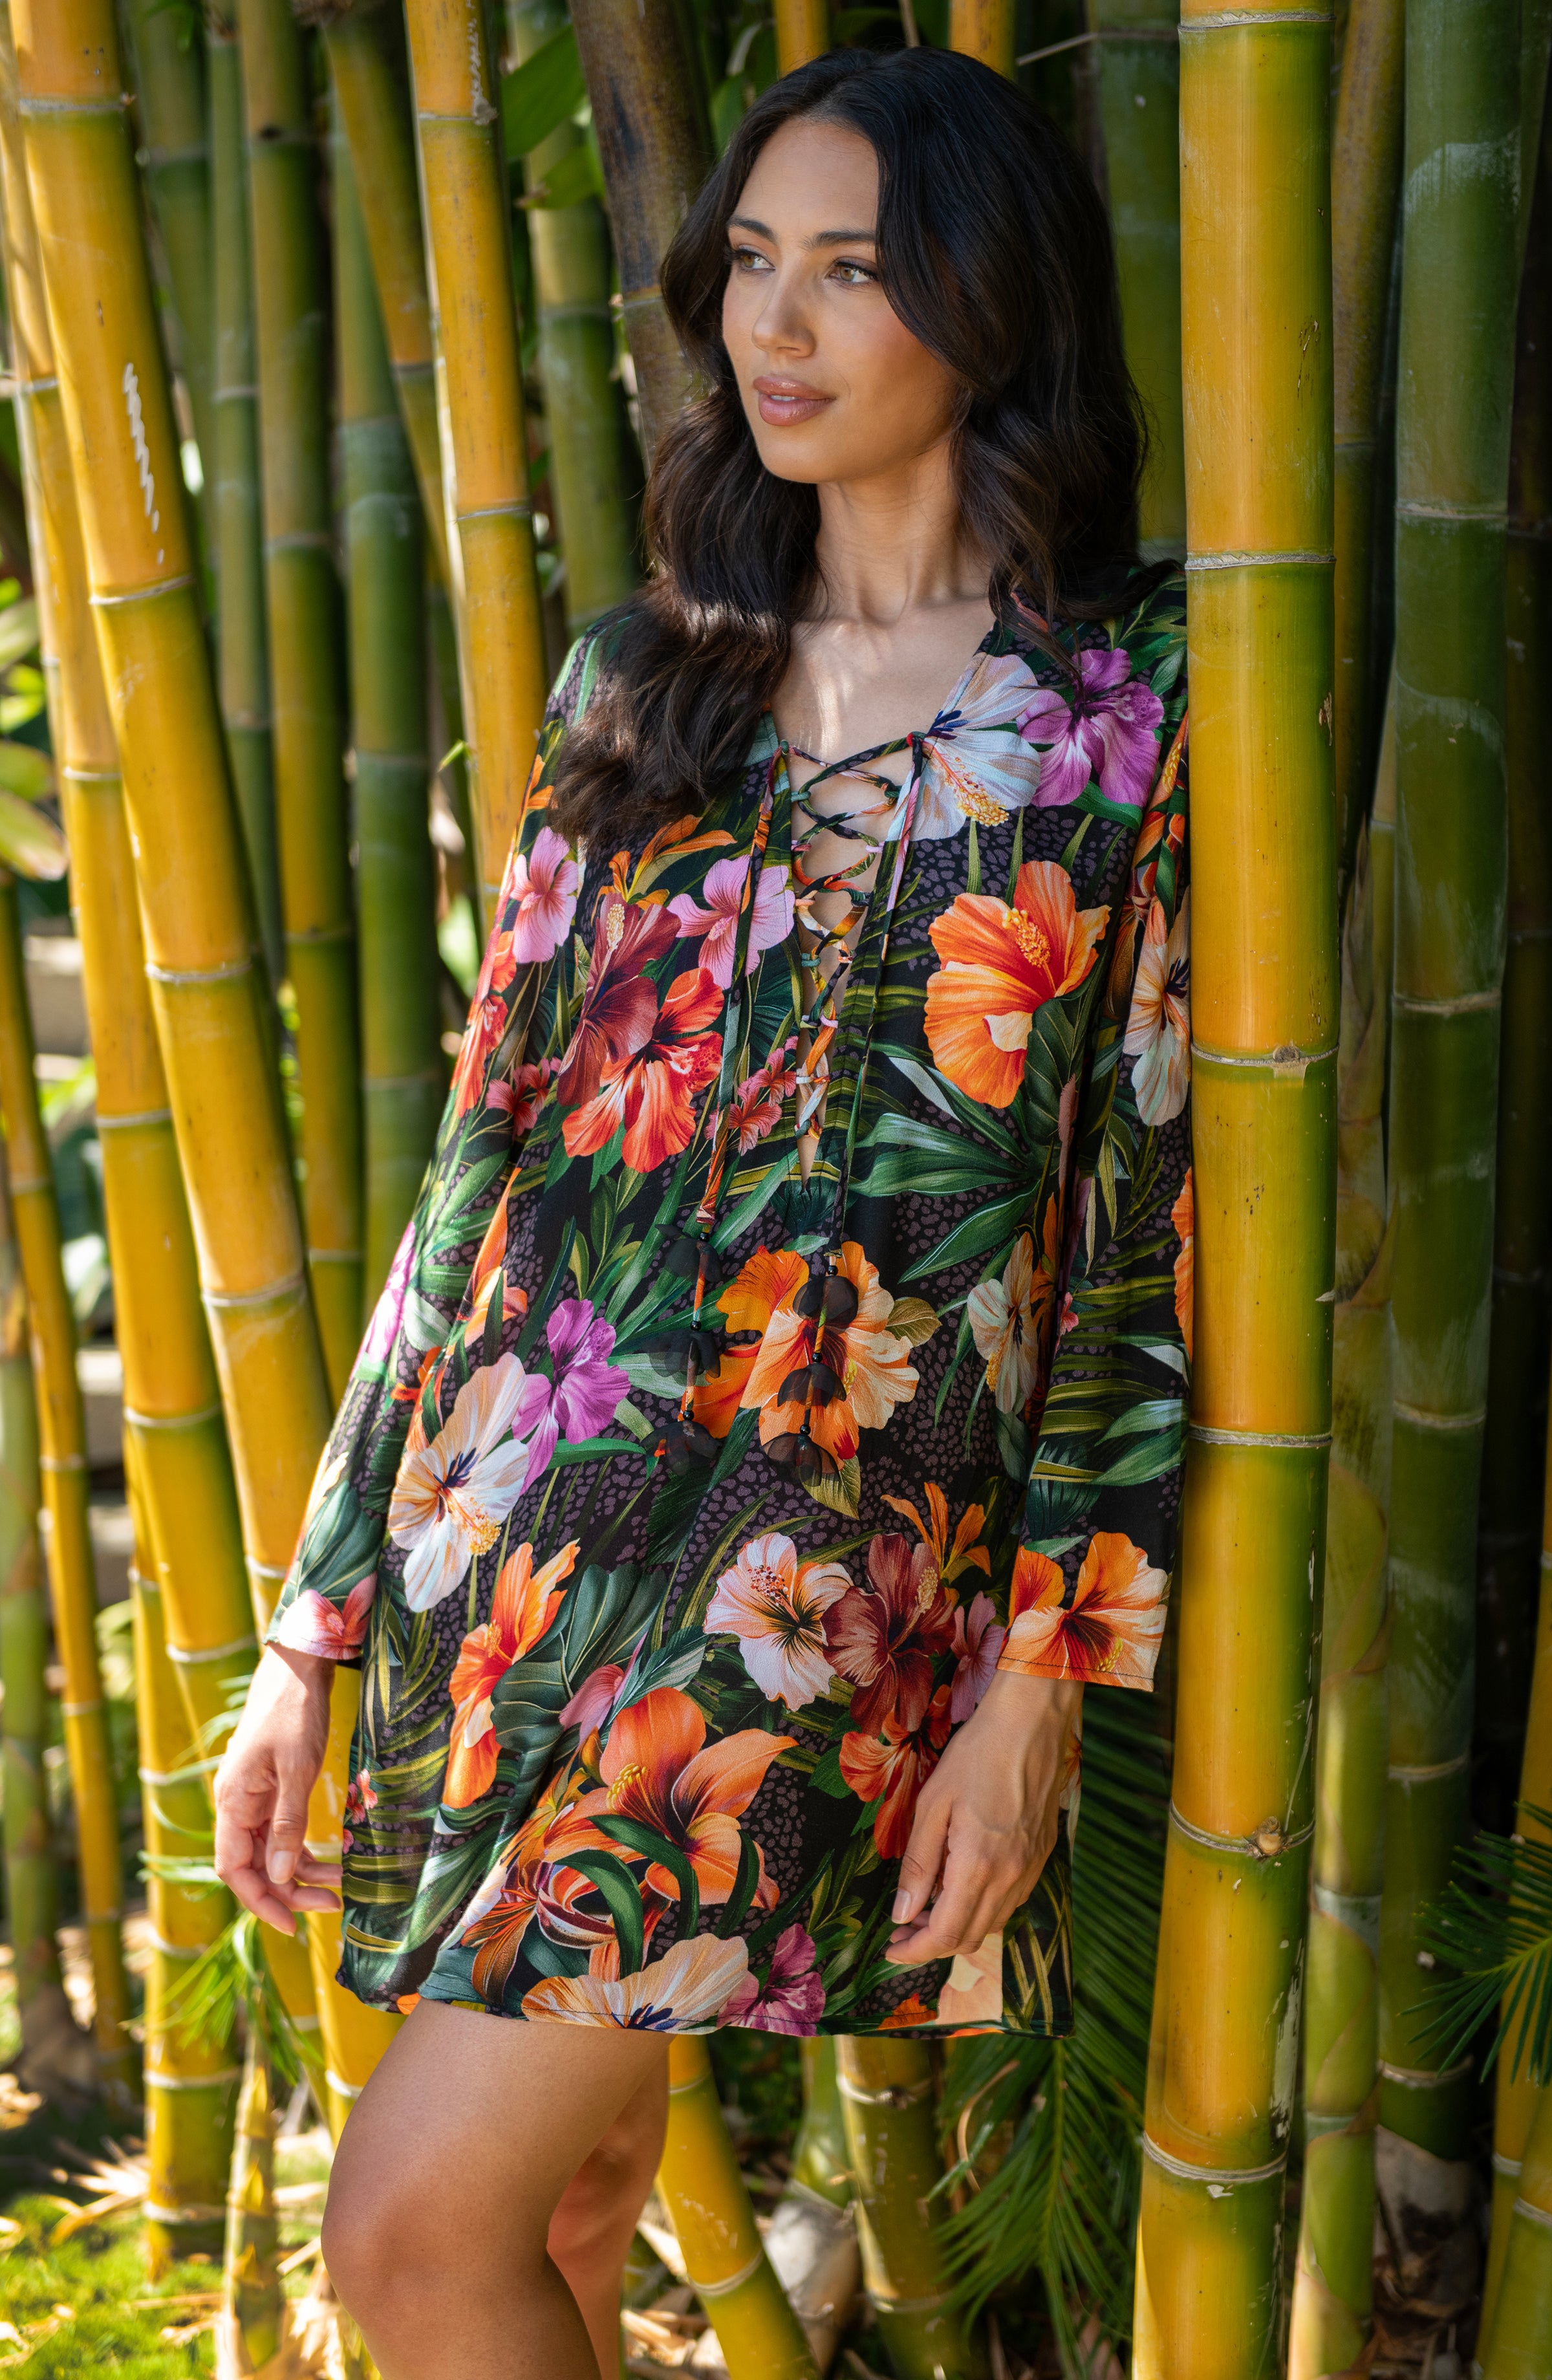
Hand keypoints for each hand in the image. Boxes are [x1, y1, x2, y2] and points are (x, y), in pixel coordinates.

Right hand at [213, 1646, 341, 1933]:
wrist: (296, 1666)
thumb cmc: (293, 1712)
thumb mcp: (295, 1769)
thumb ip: (285, 1823)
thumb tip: (277, 1875)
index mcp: (233, 1801)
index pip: (233, 1868)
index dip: (259, 1901)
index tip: (290, 1926)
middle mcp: (237, 1804)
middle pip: (253, 1865)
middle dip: (288, 1891)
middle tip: (331, 1906)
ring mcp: (254, 1798)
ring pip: (271, 1851)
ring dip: (301, 1873)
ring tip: (340, 1887)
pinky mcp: (273, 1789)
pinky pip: (282, 1831)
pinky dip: (304, 1849)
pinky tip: (333, 1860)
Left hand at [884, 1670, 1079, 1966]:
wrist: (1032, 1724)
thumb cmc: (977, 1756)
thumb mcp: (933, 1805)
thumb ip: (918, 1864)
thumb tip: (903, 1914)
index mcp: (978, 1868)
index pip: (946, 1935)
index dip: (915, 1951)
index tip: (891, 1950)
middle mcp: (1010, 1879)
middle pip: (970, 1937)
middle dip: (932, 1943)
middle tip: (904, 1928)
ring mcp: (1031, 1870)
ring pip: (993, 1923)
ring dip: (959, 1926)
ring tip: (928, 1906)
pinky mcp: (1041, 1856)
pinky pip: (1010, 1900)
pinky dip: (982, 1906)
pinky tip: (962, 1884)